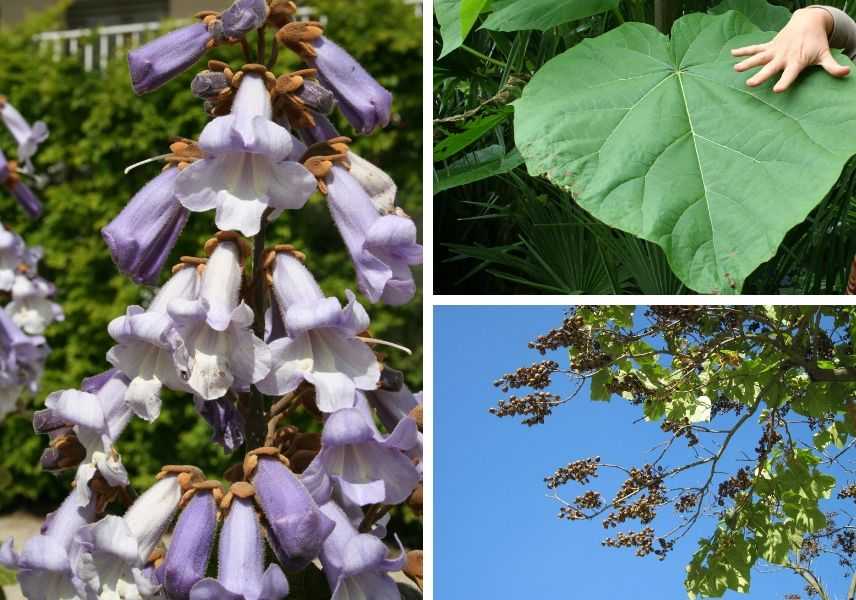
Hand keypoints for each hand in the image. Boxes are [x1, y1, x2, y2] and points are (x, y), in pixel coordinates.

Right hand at [731, 7, 849, 91]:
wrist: (808, 22)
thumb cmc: (816, 42)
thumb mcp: (824, 54)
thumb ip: (832, 66)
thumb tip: (846, 72)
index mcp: (796, 61)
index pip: (790, 74)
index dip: (784, 82)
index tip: (776, 90)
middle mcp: (783, 56)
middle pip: (770, 68)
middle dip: (760, 75)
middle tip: (750, 83)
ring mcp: (775, 50)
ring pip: (759, 57)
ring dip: (747, 62)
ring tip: (736, 69)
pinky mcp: (769, 45)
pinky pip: (755, 48)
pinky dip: (744, 50)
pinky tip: (732, 53)